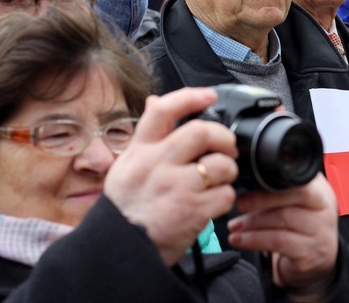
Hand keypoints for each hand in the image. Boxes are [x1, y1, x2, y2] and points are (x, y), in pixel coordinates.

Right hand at [104, 88, 238, 265]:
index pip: (163, 110)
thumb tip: (156, 101)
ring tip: (220, 179)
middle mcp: (157, 165)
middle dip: (223, 137)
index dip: (190, 97)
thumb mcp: (126, 166)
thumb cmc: (126, 209)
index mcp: (141, 151)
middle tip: (226, 148)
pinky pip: (225, 195)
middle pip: (201, 132)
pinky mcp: (192, 211)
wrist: (119, 253)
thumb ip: (146, 136)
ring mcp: (175, 187)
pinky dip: (226, 198)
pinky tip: (214, 202)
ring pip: (220, 164)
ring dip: (228, 170)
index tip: (209, 95)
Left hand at [228, 173, 338, 299]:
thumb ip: (280, 190)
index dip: (273, 182)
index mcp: (320, 191)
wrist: (317, 263)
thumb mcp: (296, 204)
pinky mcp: (310, 253)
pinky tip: (240, 240)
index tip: (249, 185)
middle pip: (294, 196)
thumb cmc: (300, 228)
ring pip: (283, 220)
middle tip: (240, 203)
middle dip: (261, 200)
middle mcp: (325, 209)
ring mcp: (320, 233)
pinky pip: (278, 242)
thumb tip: (248, 182)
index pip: (299, 180)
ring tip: (234, 226)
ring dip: (253, 223)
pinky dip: (254, 240)